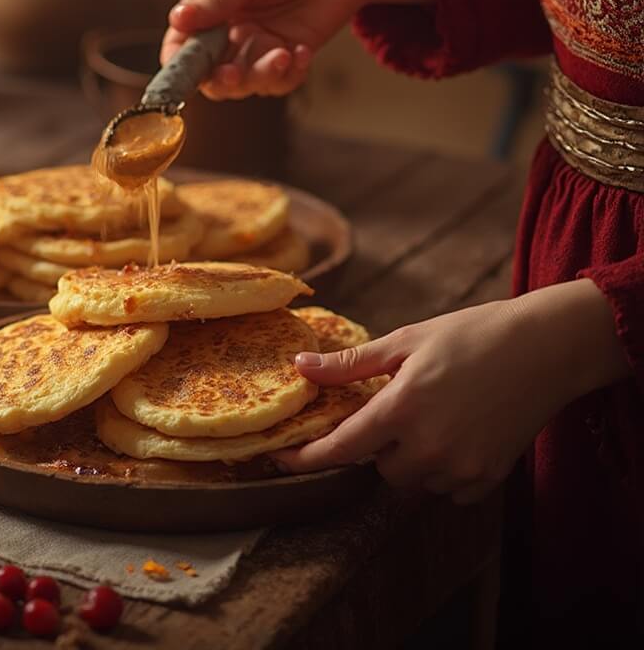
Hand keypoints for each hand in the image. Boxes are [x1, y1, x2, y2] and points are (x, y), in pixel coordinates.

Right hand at [160, 0, 428, 99]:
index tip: (189, 71)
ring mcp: (259, 46)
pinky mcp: (288, 56)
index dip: (180, 63)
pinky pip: (279, 83)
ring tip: (284, 53)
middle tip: (234, 73)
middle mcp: (230, 31)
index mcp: (209, 6)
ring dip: (260, 75)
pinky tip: (303, 51)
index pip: (182, 45)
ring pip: (245, 83)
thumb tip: (177, 19)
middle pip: (211, 74)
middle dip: (221, 79)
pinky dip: (289, 74)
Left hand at [272, 280, 628, 503]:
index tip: (279, 459)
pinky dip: (442, 469)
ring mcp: (462, 466)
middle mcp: (430, 446)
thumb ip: (351, 364)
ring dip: (408, 457)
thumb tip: (300, 367)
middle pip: (378, 467)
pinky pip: (447, 489)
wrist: (545, 348)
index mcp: (403, 407)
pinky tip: (454, 433)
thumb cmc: (471, 334)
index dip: (306, 457)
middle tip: (393, 409)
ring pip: (412, 480)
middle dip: (375, 445)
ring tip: (430, 415)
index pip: (341, 447)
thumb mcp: (405, 341)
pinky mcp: (488, 478)